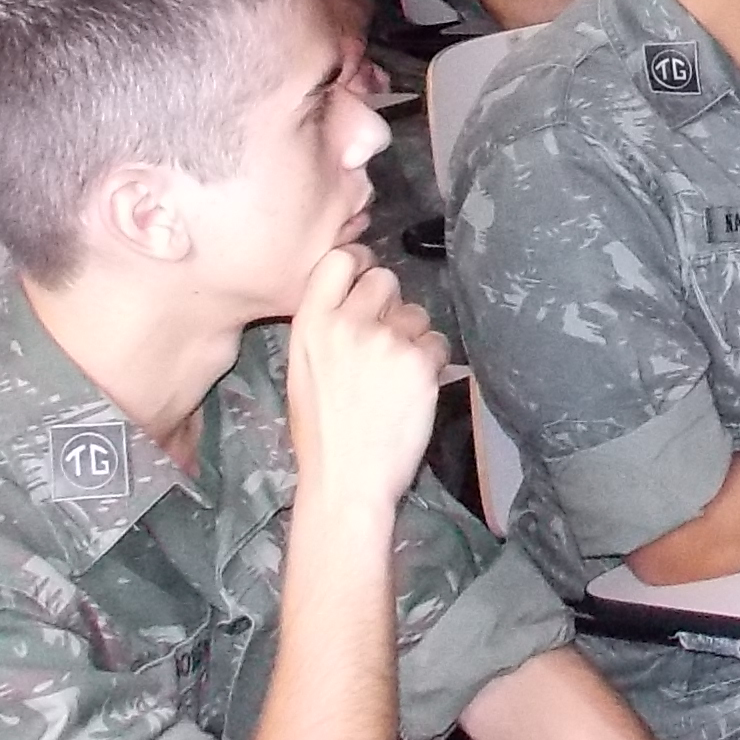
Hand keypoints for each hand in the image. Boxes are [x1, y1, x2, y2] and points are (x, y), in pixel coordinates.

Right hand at [284, 241, 445, 514]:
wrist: (346, 479)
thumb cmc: (321, 431)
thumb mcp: (302, 369)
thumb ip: (325, 326)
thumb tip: (354, 297)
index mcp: (310, 324)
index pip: (339, 259)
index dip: (359, 263)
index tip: (366, 280)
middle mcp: (347, 323)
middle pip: (385, 278)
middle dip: (390, 304)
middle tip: (385, 340)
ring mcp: (385, 340)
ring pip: (416, 312)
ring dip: (413, 336)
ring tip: (396, 376)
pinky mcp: (418, 362)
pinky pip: (437, 342)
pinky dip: (432, 362)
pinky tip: (413, 389)